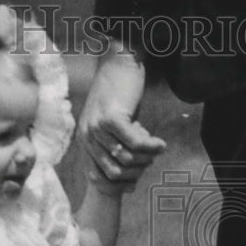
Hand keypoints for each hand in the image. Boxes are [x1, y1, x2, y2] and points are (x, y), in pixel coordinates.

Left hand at [78, 42, 165, 190]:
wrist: (119, 62)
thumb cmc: (120, 95)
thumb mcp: (114, 126)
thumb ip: (117, 148)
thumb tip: (131, 178)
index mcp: (84, 141)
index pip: (98, 178)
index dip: (120, 184)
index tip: (138, 181)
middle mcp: (87, 136)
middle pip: (114, 173)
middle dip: (136, 172)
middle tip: (151, 160)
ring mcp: (98, 128)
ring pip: (127, 159)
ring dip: (146, 158)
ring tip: (157, 148)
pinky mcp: (113, 118)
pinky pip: (136, 144)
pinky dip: (151, 147)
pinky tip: (160, 143)